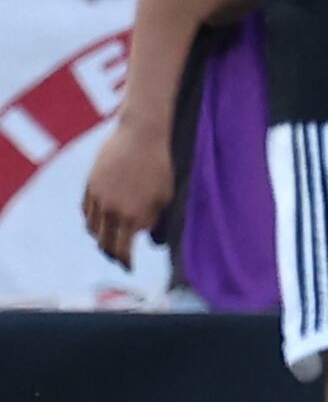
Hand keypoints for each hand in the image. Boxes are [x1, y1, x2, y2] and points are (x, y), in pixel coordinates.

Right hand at [81, 120, 171, 265]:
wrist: (142, 134)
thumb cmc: (162, 165)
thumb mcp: (166, 196)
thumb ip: (156, 221)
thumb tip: (152, 239)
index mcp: (132, 216)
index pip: (122, 249)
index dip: (125, 262)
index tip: (129, 267)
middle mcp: (110, 210)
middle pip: (104, 242)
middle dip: (113, 253)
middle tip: (120, 258)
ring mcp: (97, 197)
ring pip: (93, 227)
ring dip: (101, 237)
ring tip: (110, 239)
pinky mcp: (90, 184)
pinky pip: (86, 210)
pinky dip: (92, 220)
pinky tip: (99, 221)